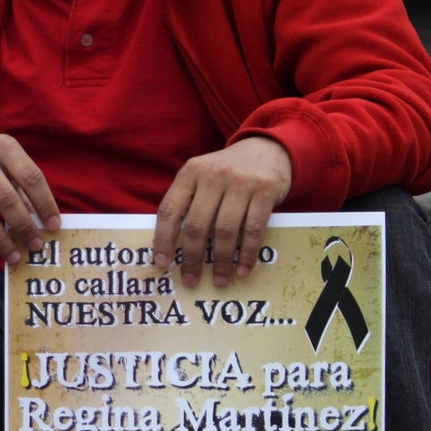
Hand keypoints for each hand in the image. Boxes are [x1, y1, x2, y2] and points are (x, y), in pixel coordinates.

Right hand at [0, 129, 60, 264]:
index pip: (30, 177)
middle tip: (35, 245)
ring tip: (14, 256)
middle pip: (5, 198)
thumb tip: (39, 218)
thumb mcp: (5, 158)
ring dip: (0, 240)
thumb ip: (21, 184)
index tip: (54, 225)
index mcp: (2, 146)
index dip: (45, 203)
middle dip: (23, 226)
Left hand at [153, 137, 292, 287]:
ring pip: (225, 230)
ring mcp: (240, 182)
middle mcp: (213, 175)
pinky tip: (242, 269)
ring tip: (218, 280)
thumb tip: (170, 243)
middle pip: (197, 224)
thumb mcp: (202, 174)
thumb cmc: (228, 171)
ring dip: (220, 260)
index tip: (162, 263)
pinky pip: (253, 229)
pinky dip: (247, 253)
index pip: (169, 209)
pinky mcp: (265, 190)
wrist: (268, 150)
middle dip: (192, 257)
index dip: (163, 239)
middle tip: (190, 280)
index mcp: (190, 172)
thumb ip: (187, 200)